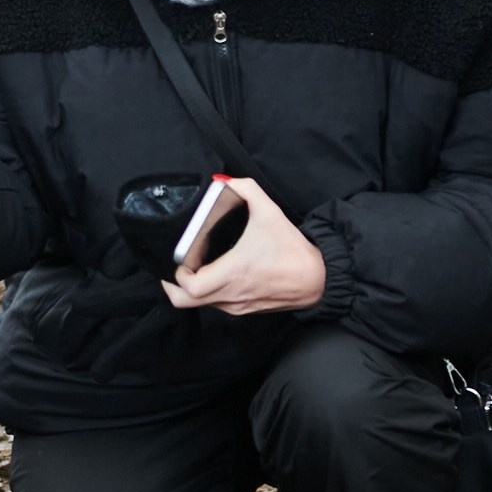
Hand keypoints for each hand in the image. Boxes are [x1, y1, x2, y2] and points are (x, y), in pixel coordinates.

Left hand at [163, 177, 325, 314]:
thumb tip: (225, 180)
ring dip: (193, 289)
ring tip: (197, 267)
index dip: (177, 274)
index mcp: (231, 274)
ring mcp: (237, 306)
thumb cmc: (292, 250)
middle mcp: (230, 295)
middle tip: (178, 266)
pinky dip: (210, 293)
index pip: (188, 287)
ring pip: (201, 305)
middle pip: (185, 302)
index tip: (182, 257)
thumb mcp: (269, 212)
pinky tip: (217, 275)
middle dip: (174, 285)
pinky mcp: (246, 310)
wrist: (318, 278)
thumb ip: (246, 190)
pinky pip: (218, 305)